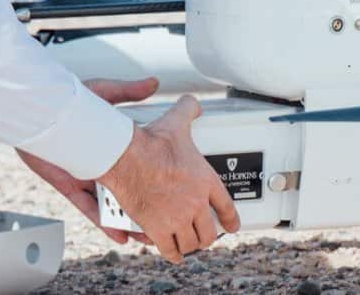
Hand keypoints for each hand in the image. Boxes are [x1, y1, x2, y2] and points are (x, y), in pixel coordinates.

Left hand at [17, 77, 158, 244]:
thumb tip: (152, 83)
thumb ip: (128, 91)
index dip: (155, 175)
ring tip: (146, 234)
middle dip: (145, 205)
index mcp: (112, 141)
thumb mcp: (104, 92)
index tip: (172, 187)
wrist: (36, 108)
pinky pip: (88, 207)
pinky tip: (119, 234)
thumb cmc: (66, 97)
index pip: (138, 162)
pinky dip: (103, 221)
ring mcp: (86, 174)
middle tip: (165, 219)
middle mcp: (101, 160)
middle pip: (128, 188)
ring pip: (111, 204)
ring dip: (128, 220)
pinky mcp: (68, 183)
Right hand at [98, 95, 240, 263]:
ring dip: (190, 246)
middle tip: (204, 236)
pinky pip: (169, 249)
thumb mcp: (176, 123)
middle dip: (207, 236)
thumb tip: (193, 104)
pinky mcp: (157, 228)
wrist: (128, 158)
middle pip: (208, 231)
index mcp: (205, 181)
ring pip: (191, 243)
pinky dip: (172, 253)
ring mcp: (178, 218)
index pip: (226, 207)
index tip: (231, 226)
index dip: (231, 219)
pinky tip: (173, 254)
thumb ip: (188, 111)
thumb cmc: (152, 143)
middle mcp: (195, 203)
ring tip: (189, 245)